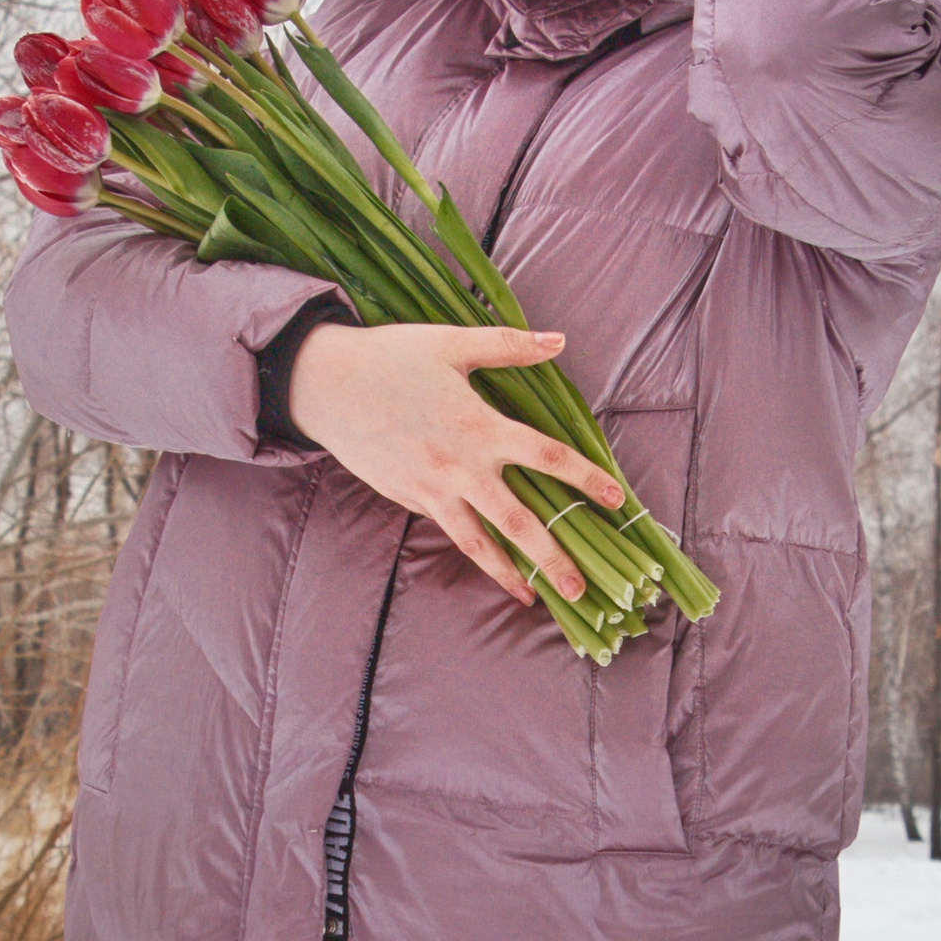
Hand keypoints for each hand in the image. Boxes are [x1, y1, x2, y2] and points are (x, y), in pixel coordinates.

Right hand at [286, 319, 627, 607]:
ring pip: (479, 542)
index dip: (584, 478)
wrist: (325, 384)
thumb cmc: (390, 357)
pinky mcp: (409, 499)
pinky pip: (450, 531)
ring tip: (536, 599)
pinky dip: (475, 553)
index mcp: (479, 426)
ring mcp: (433, 489)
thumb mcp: (451, 343)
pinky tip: (494, 568)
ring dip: (510, 573)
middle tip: (582, 589)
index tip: (615, 500)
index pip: (546, 457)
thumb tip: (560, 340)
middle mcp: (460, 466)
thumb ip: (509, 346)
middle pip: (518, 520)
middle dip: (553, 556)